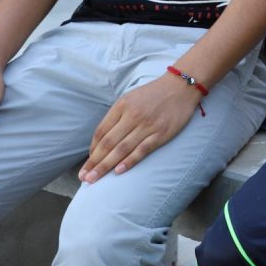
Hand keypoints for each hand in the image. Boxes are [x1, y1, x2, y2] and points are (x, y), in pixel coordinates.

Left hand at [78, 74, 201, 182]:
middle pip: (108, 143)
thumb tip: (102, 139)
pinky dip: (129, 161)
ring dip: (105, 166)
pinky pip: (142, 150)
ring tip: (93, 179)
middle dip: (94, 162)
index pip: (101, 131)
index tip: (88, 163)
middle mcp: (133, 116)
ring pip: (122, 149)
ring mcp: (148, 125)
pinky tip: (118, 171)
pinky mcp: (162, 133)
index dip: (92, 149)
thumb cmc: (154, 93)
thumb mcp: (131, 97)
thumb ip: (117, 115)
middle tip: (84, 178)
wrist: (182, 86)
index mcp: (122, 105)